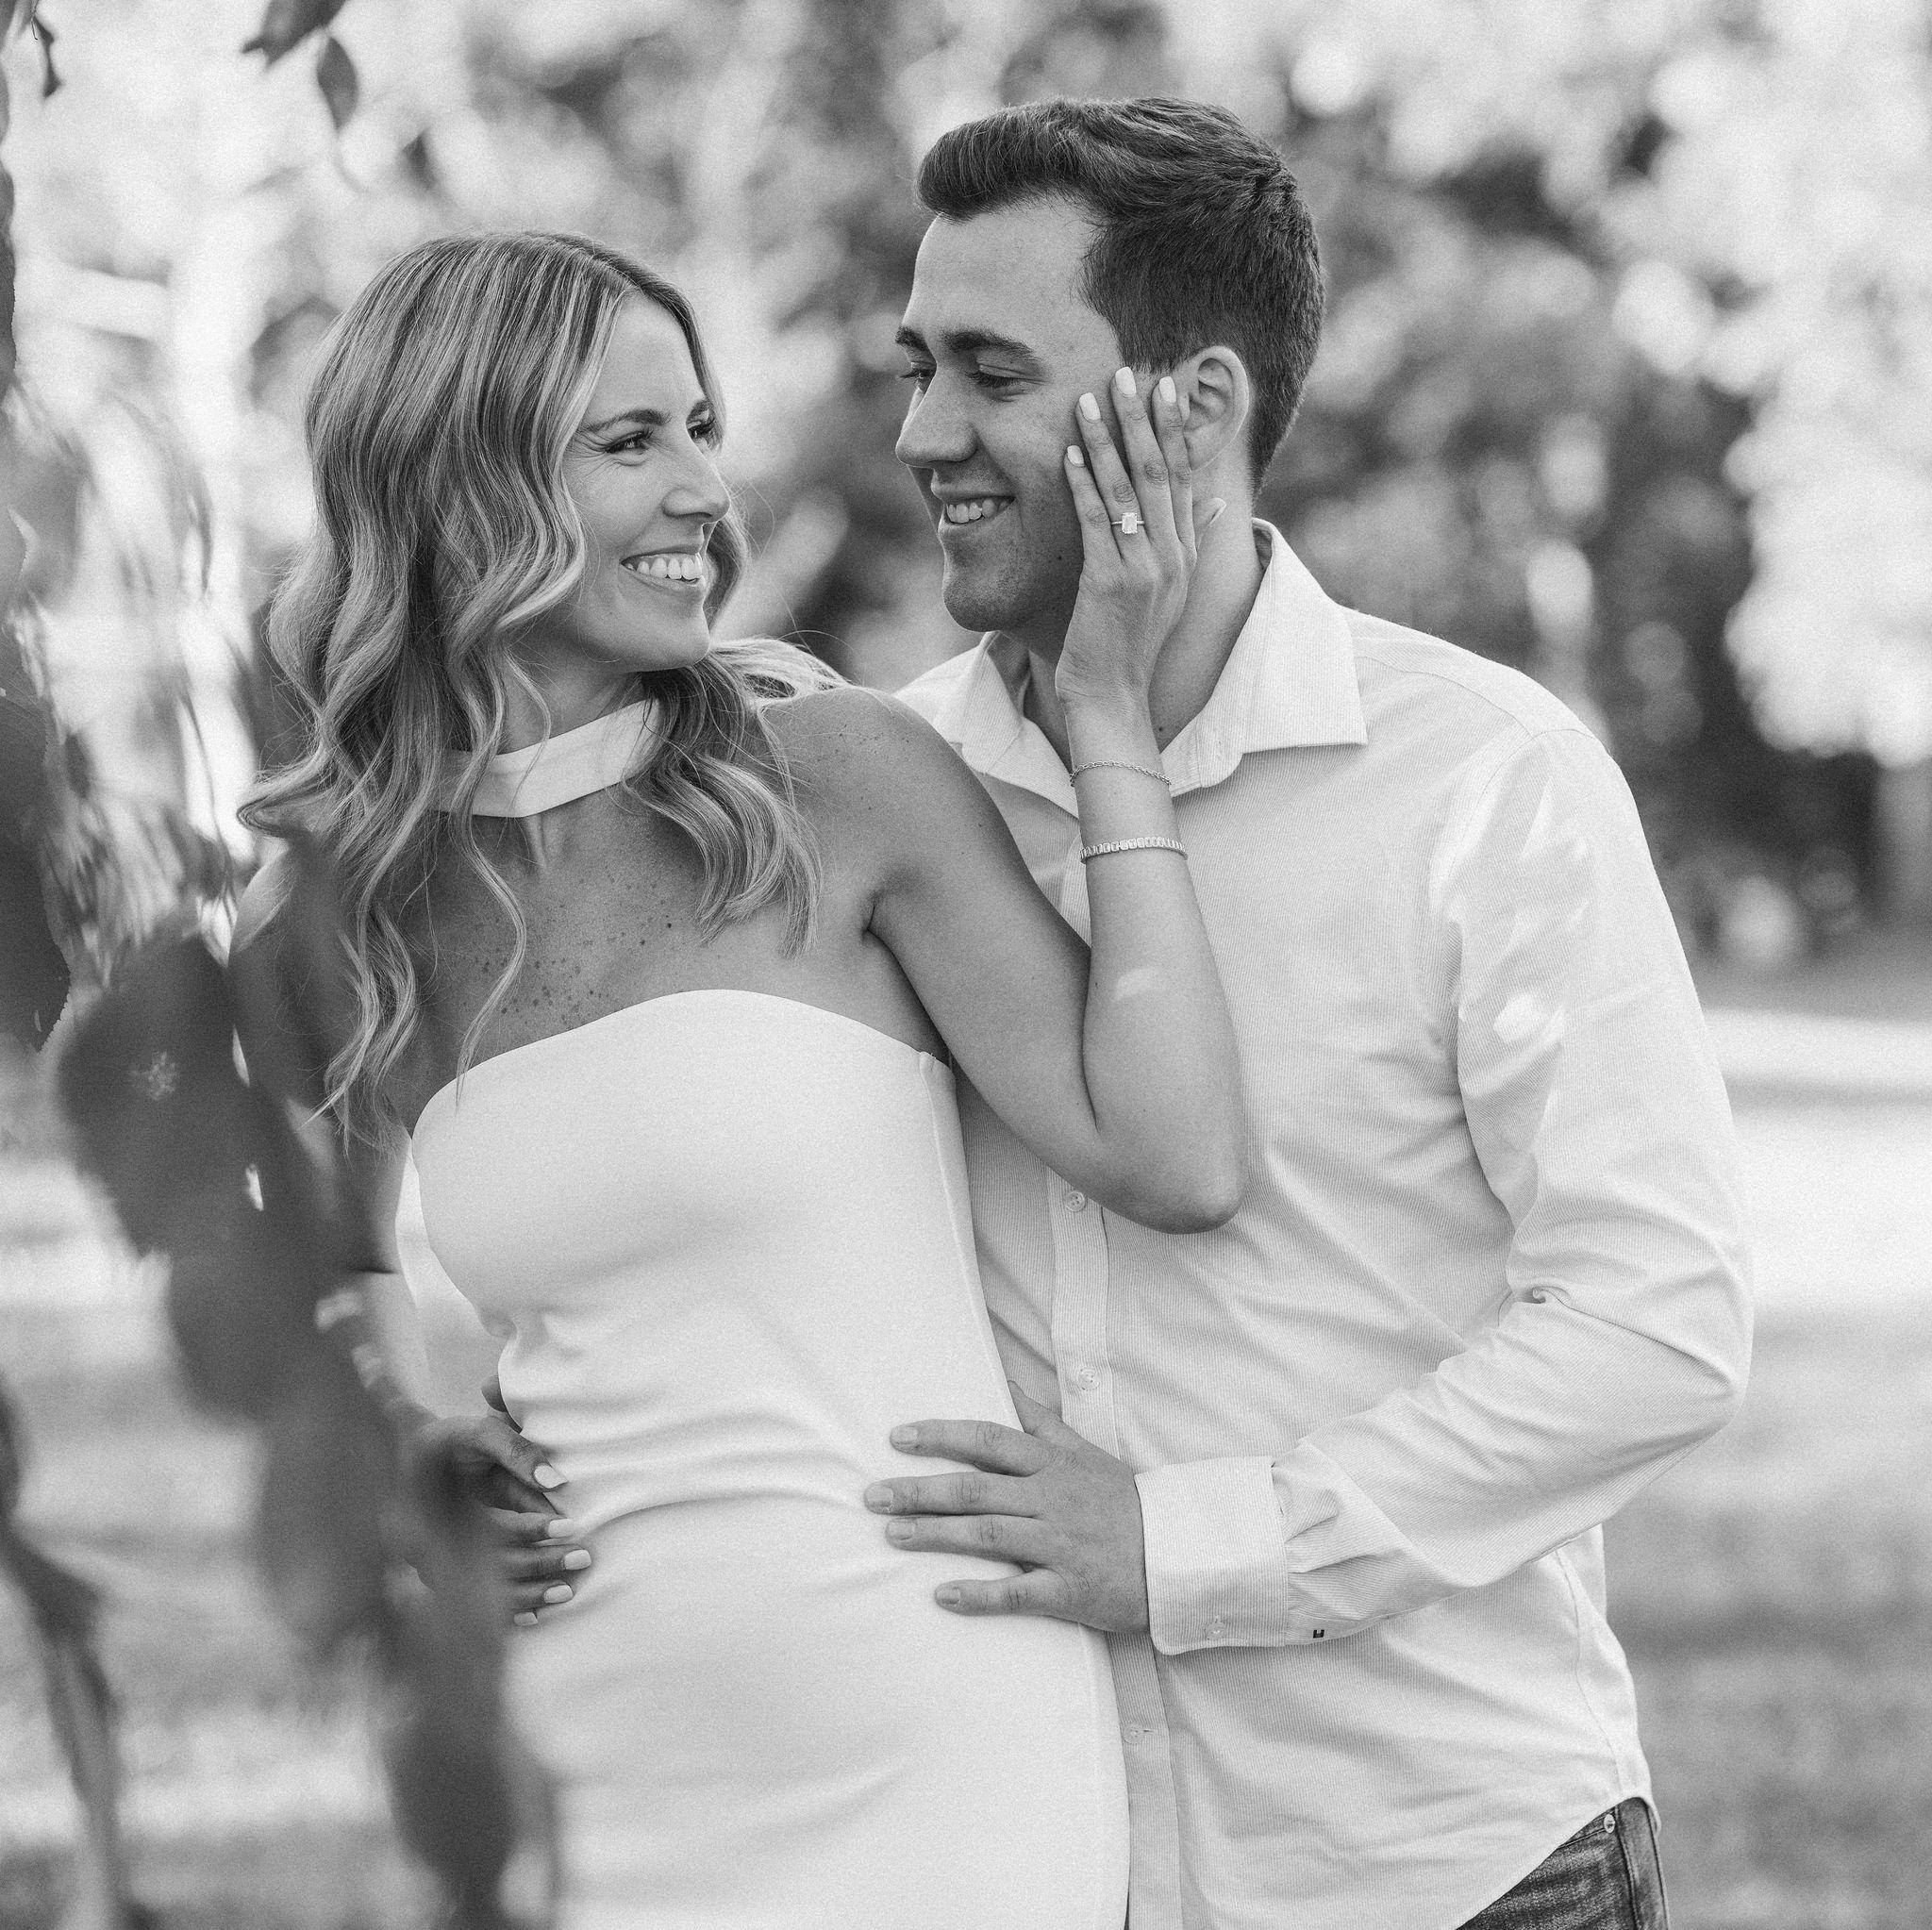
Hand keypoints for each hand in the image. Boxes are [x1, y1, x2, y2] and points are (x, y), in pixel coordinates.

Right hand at [406, 1378, 591, 1624]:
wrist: (410, 1456)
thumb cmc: (450, 1440)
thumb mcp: (479, 1433)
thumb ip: (516, 1450)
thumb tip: (558, 1482)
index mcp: (438, 1506)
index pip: (491, 1527)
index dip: (532, 1529)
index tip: (569, 1526)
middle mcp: (432, 1542)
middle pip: (491, 1566)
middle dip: (540, 1565)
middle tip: (583, 1558)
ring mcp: (434, 1563)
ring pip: (483, 1591)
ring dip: (528, 1594)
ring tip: (568, 1592)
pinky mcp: (442, 1572)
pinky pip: (475, 1600)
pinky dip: (504, 1610)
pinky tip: (535, 1616)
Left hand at [862, 1384, 1148, 1631]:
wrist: (1177, 1553)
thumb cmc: (1124, 1501)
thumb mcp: (1085, 1452)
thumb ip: (1042, 1422)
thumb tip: (1005, 1383)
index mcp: (1051, 1465)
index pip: (988, 1441)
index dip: (941, 1435)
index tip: (898, 1437)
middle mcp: (1049, 1499)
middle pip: (975, 1489)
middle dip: (920, 1491)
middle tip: (872, 1495)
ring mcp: (1058, 1544)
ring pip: (987, 1536)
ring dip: (936, 1535)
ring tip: (892, 1534)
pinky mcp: (1068, 1589)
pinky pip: (1018, 1592)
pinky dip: (979, 1595)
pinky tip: (941, 1596)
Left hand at [1055, 366, 1196, 709]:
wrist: (1114, 694)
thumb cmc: (1131, 641)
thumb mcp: (1170, 590)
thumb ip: (1192, 542)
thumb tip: (1218, 505)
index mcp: (1187, 553)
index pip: (1185, 478)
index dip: (1174, 431)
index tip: (1164, 389)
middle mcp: (1172, 556)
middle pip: (1161, 473)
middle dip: (1141, 421)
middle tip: (1126, 374)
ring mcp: (1144, 569)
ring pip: (1127, 490)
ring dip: (1106, 441)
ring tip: (1088, 400)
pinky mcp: (1110, 582)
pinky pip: (1096, 522)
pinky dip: (1082, 484)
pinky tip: (1069, 453)